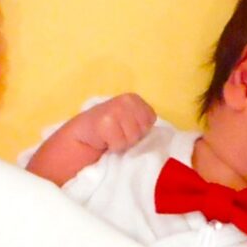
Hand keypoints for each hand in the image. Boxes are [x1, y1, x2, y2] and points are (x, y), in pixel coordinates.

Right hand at [27, 93, 158, 185]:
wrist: (80, 138)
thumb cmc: (108, 134)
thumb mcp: (129, 123)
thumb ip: (142, 123)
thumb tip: (166, 138)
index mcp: (134, 99)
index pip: (151, 120)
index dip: (140, 131)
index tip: (126, 131)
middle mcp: (126, 100)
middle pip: (144, 129)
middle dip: (133, 137)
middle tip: (117, 135)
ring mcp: (115, 109)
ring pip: (133, 136)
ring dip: (123, 143)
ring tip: (110, 139)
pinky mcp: (105, 121)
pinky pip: (121, 142)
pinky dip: (113, 146)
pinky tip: (104, 142)